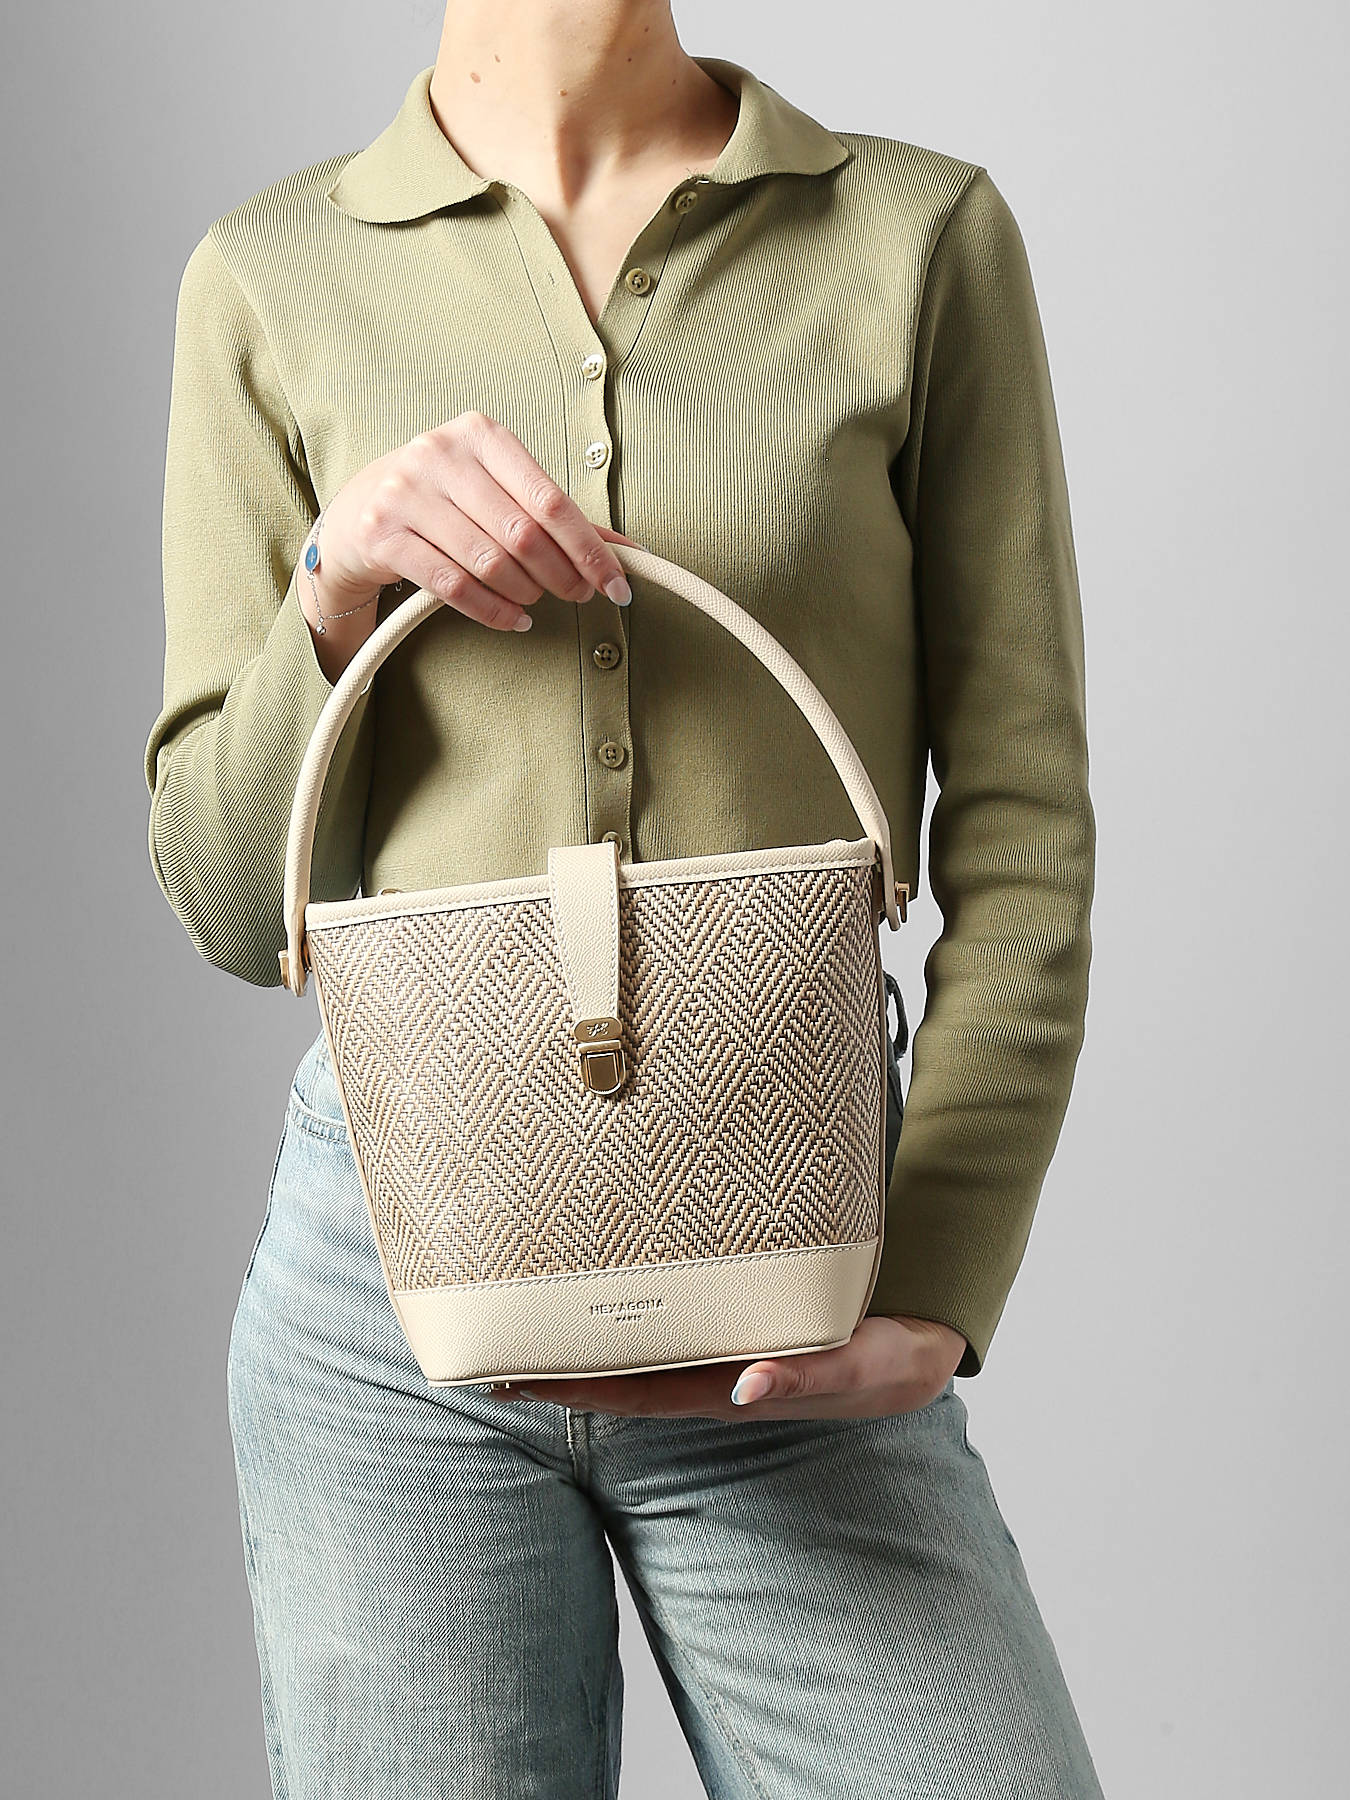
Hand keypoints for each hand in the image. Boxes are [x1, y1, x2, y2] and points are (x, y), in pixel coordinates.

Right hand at [297, 409, 641, 679]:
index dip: (590, 549)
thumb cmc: (444, 500)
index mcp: (479, 433)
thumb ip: (556, 517)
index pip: (550, 499)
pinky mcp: (382, 535)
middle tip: (578, 596)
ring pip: (489, 561)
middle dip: (562, 574)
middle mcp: (439, 454)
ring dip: (526, 593)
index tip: (617, 583)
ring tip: (536, 602)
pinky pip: (453, 585)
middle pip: (523, 533)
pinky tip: (513, 619)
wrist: (357, 512)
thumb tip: (628, 552)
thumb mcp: (495, 490)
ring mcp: (405, 493)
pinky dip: (493, 611)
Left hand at [505, 1316, 967, 1420]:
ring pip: (634, 1352)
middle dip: (553, 1366)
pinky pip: (664, 1326)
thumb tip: (748, 1384)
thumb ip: (805, 1372)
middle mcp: (709, 1376)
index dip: (569, 1388)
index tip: (510, 1380)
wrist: (917, 1351)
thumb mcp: (854, 1363)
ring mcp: (717, 1356)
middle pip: (614, 1376)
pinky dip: (623, 1315)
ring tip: (523, 1315)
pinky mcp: (731, 1329)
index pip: (629, 1393)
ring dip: (581, 1341)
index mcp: (725, 1388)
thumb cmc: (884, 1360)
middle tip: (487, 1345)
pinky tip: (599, 1293)